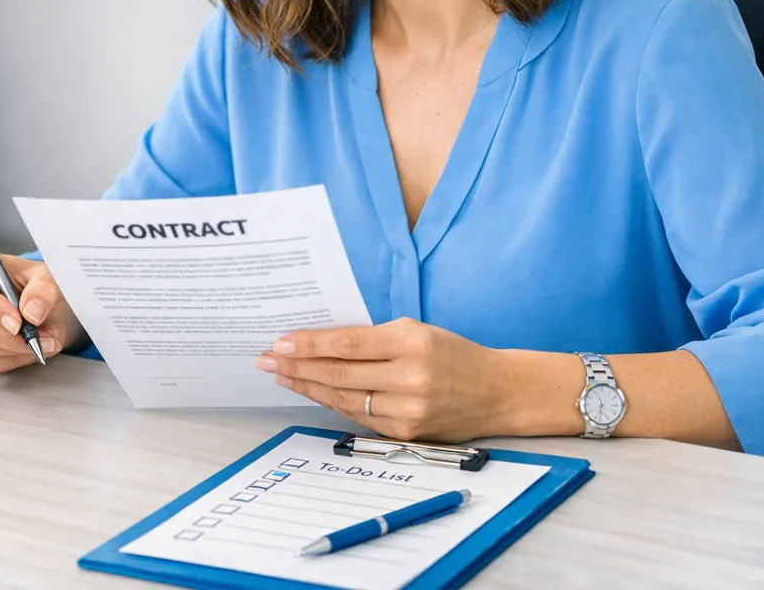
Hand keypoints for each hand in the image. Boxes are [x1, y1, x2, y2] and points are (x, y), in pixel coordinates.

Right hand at [0, 253, 84, 373]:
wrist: (37, 308)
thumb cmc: (34, 287)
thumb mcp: (46, 278)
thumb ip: (43, 289)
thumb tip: (32, 311)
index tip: (17, 322)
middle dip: (5, 336)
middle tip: (35, 338)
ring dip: (10, 350)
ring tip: (37, 343)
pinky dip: (6, 361)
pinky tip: (23, 351)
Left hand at [256, 318, 510, 442]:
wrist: (497, 392)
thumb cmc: (453, 354)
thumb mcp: (417, 331)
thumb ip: (374, 338)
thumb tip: (321, 343)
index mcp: (412, 342)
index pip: (347, 344)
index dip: (309, 345)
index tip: (280, 342)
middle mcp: (409, 377)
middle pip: (339, 373)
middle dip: (296, 366)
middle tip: (266, 360)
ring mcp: (408, 409)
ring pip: (344, 399)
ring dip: (307, 387)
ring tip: (281, 376)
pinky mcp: (407, 433)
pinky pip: (360, 417)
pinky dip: (332, 404)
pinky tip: (313, 393)